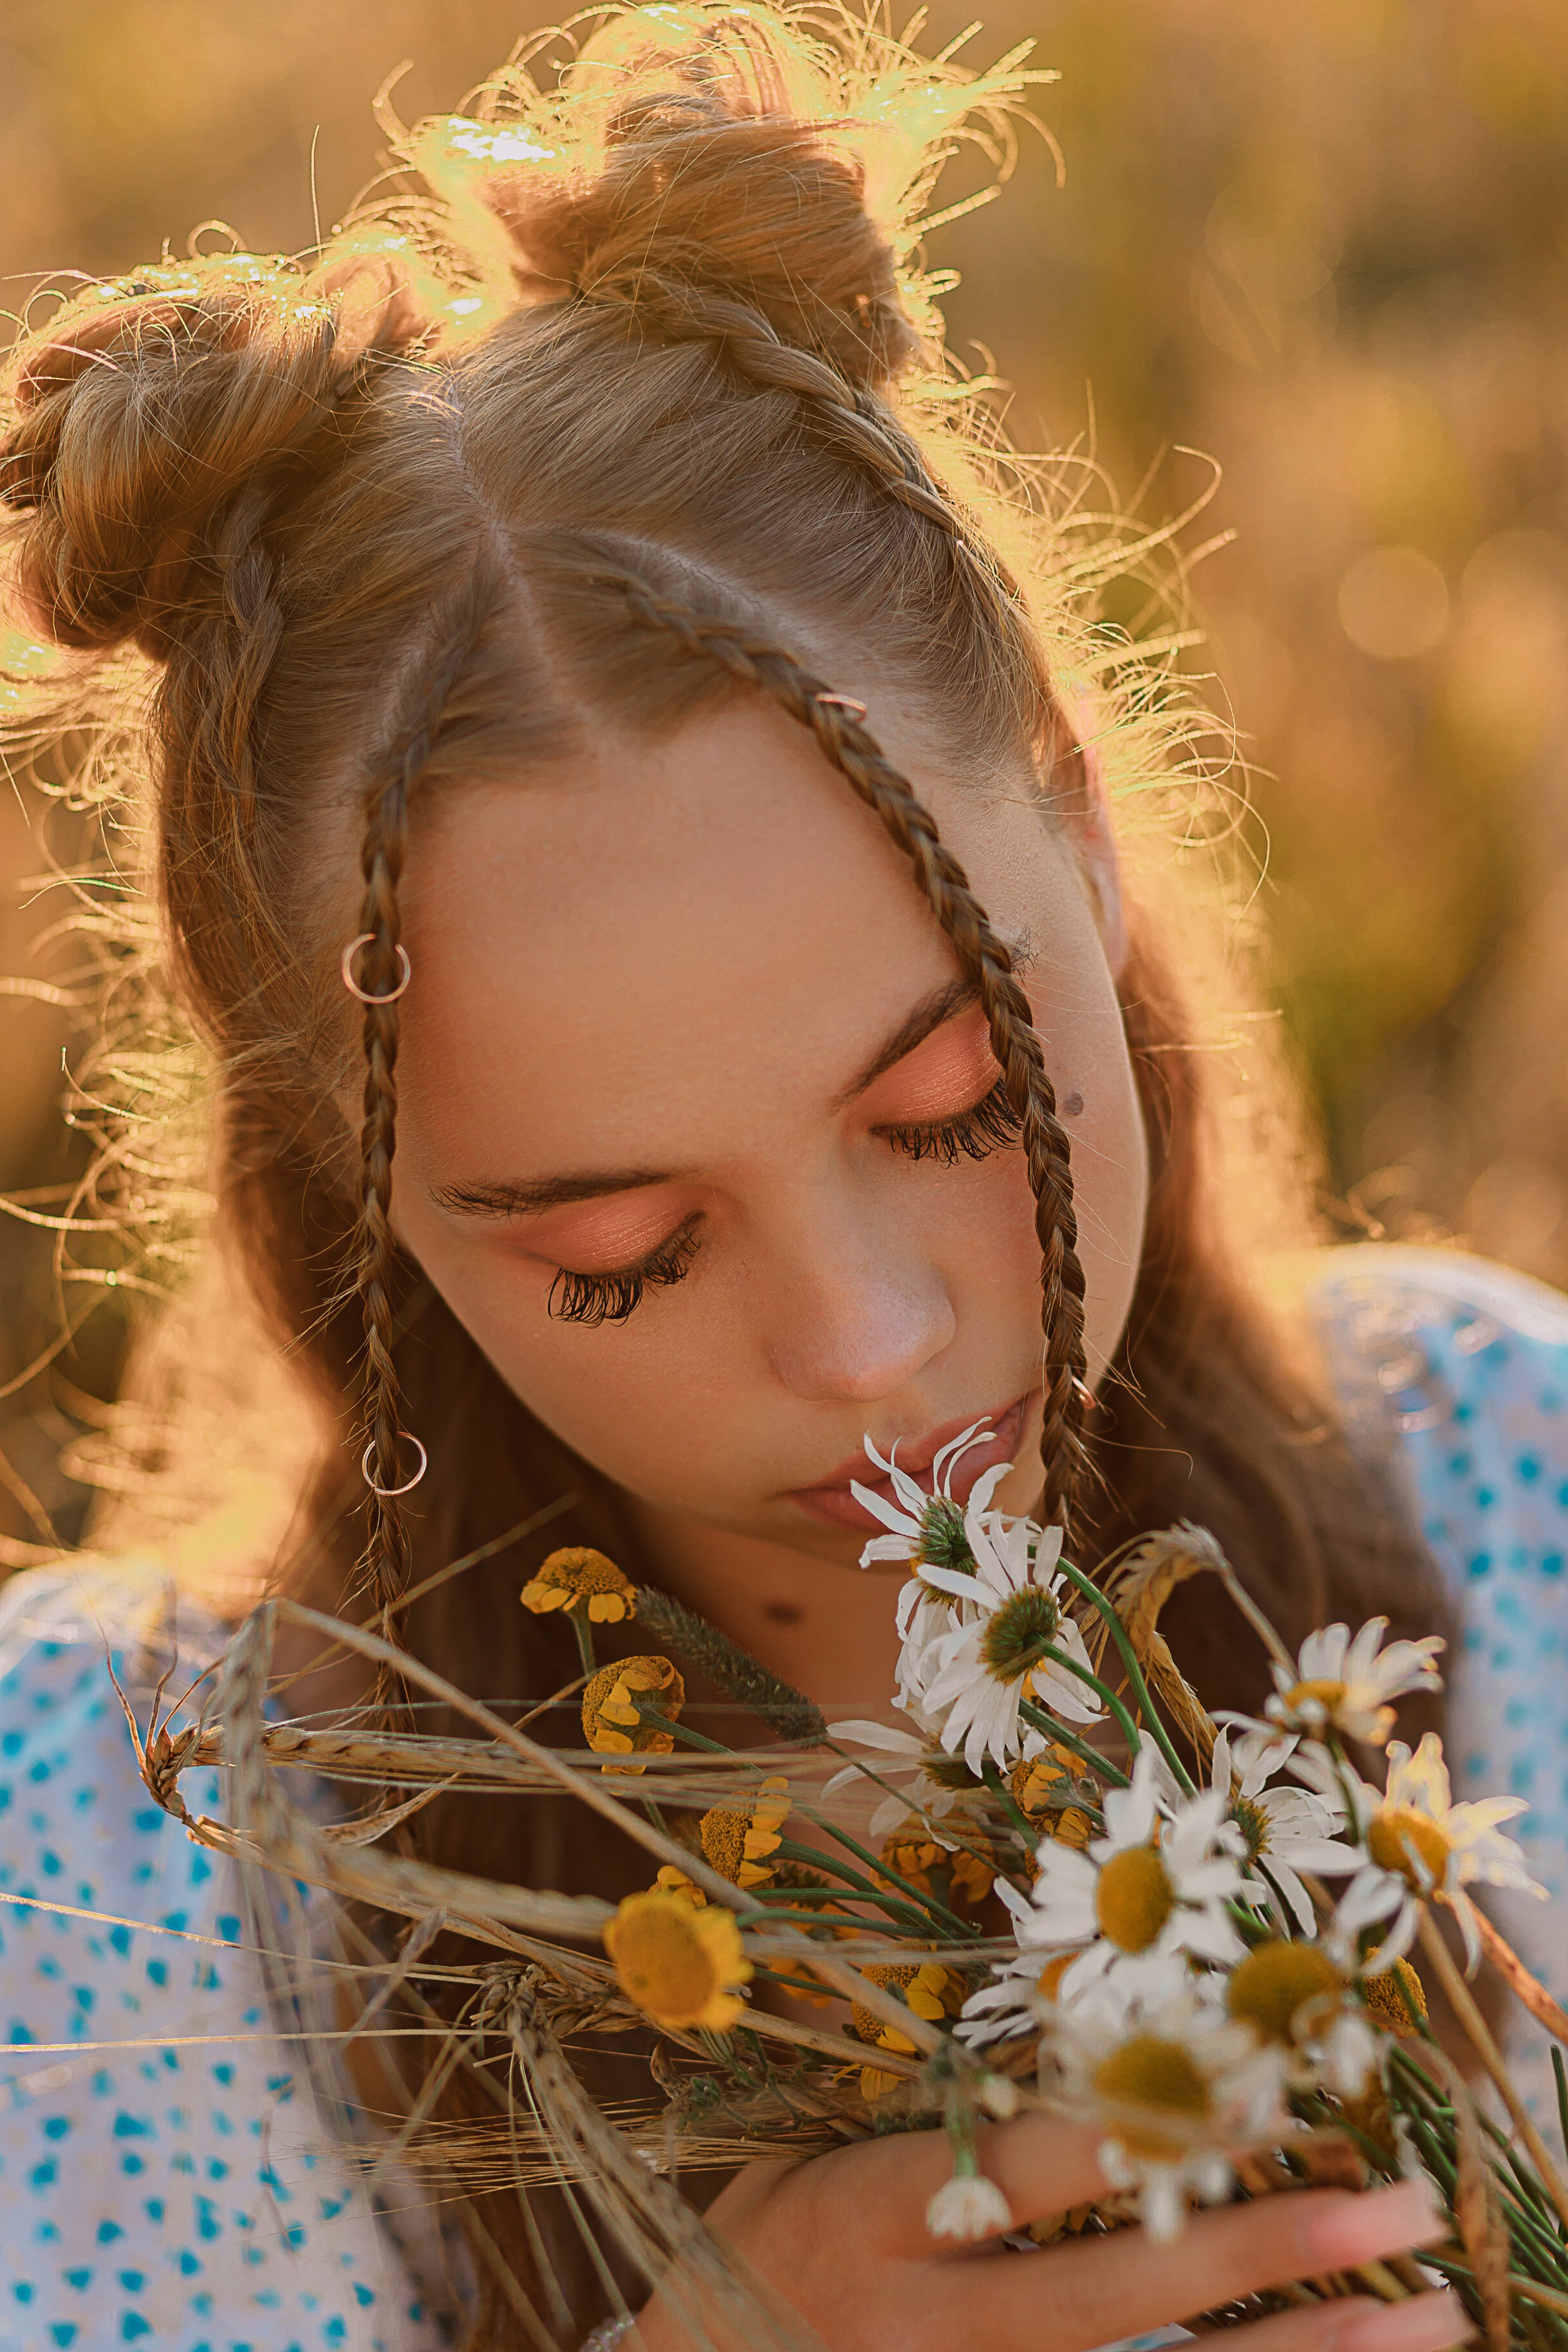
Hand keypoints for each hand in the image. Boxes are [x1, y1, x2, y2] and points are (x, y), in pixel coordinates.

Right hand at [631, 2119, 1466, 2351]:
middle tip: (1398, 2209)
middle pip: (1125, 2293)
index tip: (1269, 2096)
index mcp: (879, 2219)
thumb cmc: (749, 2259)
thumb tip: (1074, 2062)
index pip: (1033, 2169)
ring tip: (1423, 2321)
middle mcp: (933, 2326)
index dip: (1151, 2131)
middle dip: (1269, 2248)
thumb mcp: (804, 2164)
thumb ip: (924, 2127)